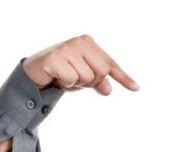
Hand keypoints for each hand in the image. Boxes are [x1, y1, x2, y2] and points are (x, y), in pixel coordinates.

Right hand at [21, 35, 139, 94]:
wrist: (35, 72)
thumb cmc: (62, 72)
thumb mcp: (84, 78)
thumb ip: (99, 82)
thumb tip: (108, 90)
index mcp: (89, 43)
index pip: (110, 64)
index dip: (123, 78)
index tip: (136, 88)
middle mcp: (79, 42)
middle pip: (101, 72)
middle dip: (90, 82)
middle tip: (74, 78)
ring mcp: (67, 48)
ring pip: (87, 77)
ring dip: (76, 84)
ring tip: (64, 76)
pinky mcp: (55, 58)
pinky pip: (72, 80)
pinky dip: (65, 84)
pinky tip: (55, 76)